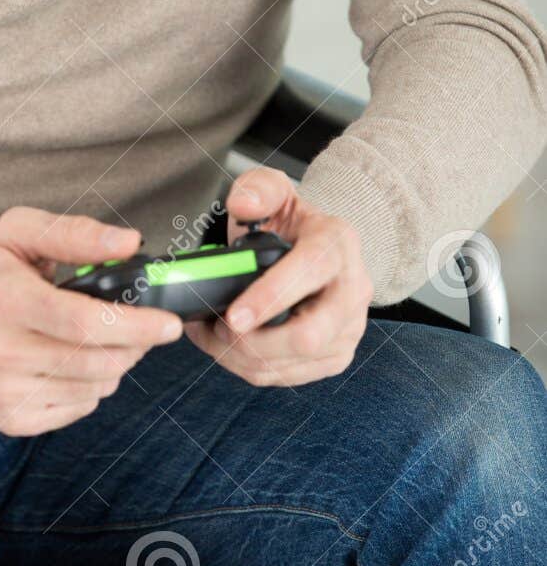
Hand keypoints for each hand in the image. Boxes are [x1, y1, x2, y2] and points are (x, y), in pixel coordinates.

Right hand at [0, 206, 184, 434]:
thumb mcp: (18, 234)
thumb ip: (74, 233)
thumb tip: (129, 243)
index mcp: (7, 302)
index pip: (85, 323)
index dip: (136, 326)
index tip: (168, 324)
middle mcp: (3, 353)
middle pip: (97, 362)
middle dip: (134, 345)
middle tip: (140, 327)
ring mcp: (6, 392)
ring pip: (95, 388)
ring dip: (114, 365)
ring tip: (99, 340)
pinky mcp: (11, 420)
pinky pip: (78, 409)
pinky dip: (90, 387)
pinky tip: (72, 363)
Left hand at [184, 166, 372, 385]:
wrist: (318, 250)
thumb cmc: (291, 225)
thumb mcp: (273, 191)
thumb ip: (257, 189)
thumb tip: (244, 205)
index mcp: (337, 244)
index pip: (309, 274)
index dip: (269, 298)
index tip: (232, 316)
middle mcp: (352, 289)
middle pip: (309, 336)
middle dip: (253, 341)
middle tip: (218, 328)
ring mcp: (348, 328)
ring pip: (293, 363)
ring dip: (242, 357)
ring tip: (213, 335)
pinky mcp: (335, 355)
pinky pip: (289, 377)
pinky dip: (249, 368)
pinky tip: (228, 347)